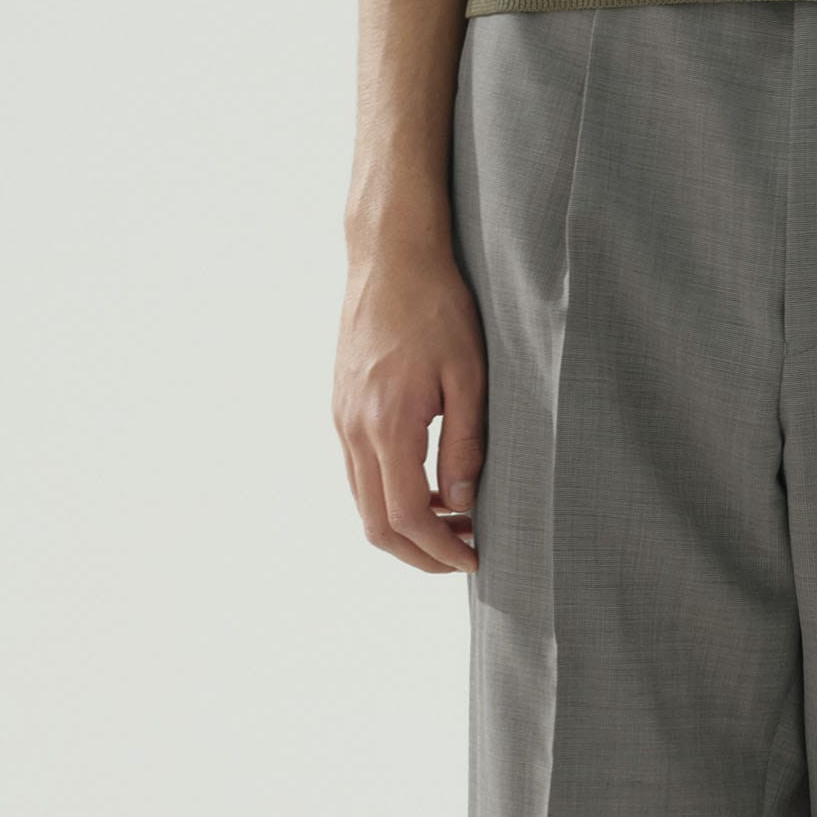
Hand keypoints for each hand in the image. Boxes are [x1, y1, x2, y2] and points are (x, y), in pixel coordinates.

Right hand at [332, 240, 485, 573]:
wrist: (389, 257)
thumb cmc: (438, 308)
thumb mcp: (470, 376)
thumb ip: (466, 445)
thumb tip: (461, 504)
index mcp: (387, 424)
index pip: (405, 517)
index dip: (440, 550)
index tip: (474, 559)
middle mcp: (354, 429)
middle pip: (376, 524)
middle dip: (421, 553)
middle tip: (465, 554)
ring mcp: (342, 420)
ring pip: (363, 503)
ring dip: (406, 528)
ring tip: (455, 525)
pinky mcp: (342, 409)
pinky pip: (359, 475)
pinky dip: (391, 498)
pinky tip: (430, 489)